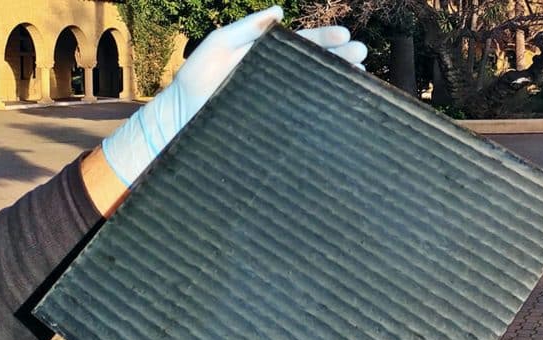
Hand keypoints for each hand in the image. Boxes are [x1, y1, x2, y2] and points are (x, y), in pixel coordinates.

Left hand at [102, 5, 367, 185]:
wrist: (180, 119)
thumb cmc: (195, 79)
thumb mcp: (218, 45)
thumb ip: (247, 29)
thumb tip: (280, 12)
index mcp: (268, 55)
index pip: (303, 44)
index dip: (326, 39)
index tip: (347, 37)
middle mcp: (278, 78)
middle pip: (316, 65)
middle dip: (340, 58)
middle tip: (362, 56)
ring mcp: (279, 102)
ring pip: (314, 89)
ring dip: (337, 82)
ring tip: (360, 77)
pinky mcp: (276, 124)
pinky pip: (303, 117)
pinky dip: (322, 112)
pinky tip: (339, 109)